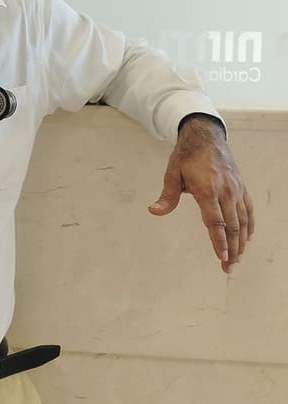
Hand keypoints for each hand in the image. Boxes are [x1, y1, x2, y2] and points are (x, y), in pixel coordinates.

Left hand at [148, 115, 254, 274]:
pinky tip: (247, 238)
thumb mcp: (172, 173)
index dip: (219, 241)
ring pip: (242, 221)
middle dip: (231, 249)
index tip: (222, 257)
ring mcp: (236, 190)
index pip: (215, 221)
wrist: (206, 136)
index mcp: (208, 189)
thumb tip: (154, 211)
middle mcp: (226, 191)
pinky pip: (248, 210)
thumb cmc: (187, 155)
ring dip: (241, 241)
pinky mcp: (241, 187)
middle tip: (228, 267)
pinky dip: (249, 226)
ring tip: (237, 259)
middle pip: (232, 226)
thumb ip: (167, 195)